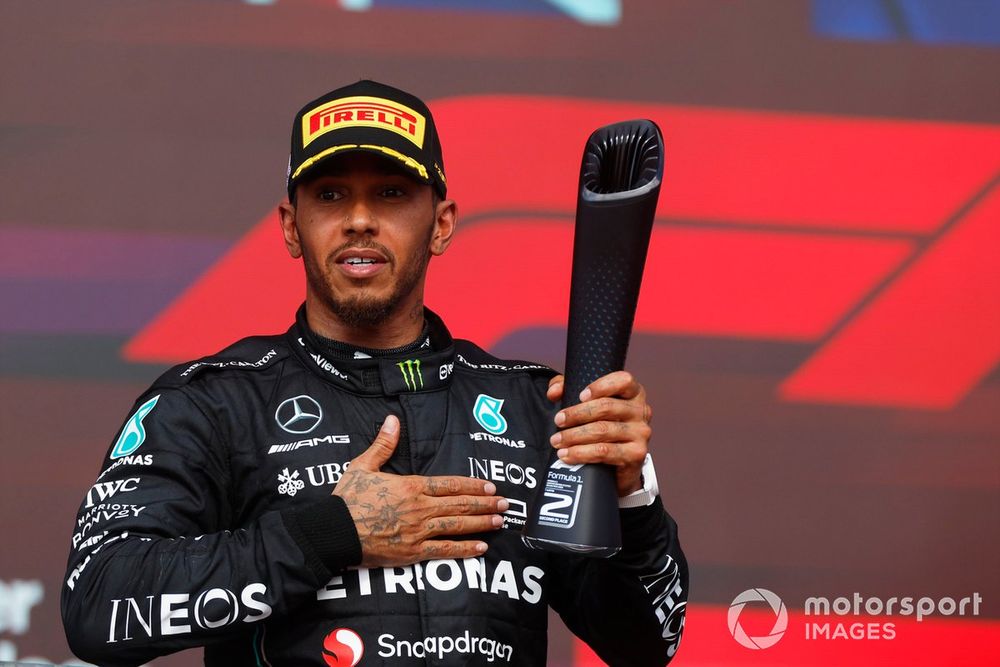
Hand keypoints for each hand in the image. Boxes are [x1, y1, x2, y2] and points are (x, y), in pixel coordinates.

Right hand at [333, 415, 507, 566]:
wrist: (334, 532)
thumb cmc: (347, 499)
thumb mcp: (363, 465)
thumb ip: (383, 444)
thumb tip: (393, 420)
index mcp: (411, 486)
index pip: (450, 485)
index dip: (472, 485)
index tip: (490, 486)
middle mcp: (420, 508)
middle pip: (460, 505)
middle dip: (485, 504)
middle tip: (506, 505)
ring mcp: (418, 531)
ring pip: (457, 526)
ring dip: (481, 523)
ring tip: (499, 522)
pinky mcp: (412, 552)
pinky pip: (443, 551)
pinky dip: (464, 550)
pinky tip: (480, 548)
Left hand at [546, 371, 651, 496]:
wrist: (620, 464)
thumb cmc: (603, 426)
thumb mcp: (588, 403)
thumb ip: (567, 389)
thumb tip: (553, 392)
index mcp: (633, 393)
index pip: (623, 380)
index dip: (601, 386)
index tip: (580, 395)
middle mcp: (641, 411)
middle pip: (607, 407)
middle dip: (577, 414)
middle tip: (557, 421)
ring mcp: (641, 433)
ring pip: (603, 430)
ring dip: (574, 436)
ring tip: (557, 441)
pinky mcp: (636, 454)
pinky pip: (605, 452)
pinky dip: (581, 453)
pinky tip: (567, 455)